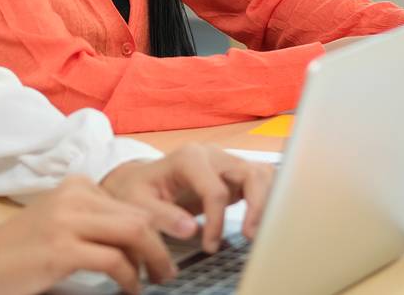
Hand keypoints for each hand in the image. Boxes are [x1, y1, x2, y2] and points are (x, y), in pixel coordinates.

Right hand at [0, 175, 174, 294]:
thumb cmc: (18, 252)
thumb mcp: (60, 224)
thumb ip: (94, 223)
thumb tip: (140, 240)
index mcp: (77, 186)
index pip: (132, 203)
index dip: (156, 228)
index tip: (166, 249)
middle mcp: (75, 196)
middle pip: (140, 215)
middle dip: (163, 243)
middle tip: (170, 269)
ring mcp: (68, 221)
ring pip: (134, 233)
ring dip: (154, 260)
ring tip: (159, 279)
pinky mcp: (61, 249)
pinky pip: (114, 261)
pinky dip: (130, 278)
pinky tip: (130, 290)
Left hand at [101, 144, 272, 254]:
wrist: (138, 179)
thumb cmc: (137, 190)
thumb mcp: (137, 203)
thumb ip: (162, 216)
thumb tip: (191, 231)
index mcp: (189, 158)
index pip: (216, 190)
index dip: (216, 222)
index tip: (209, 247)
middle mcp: (212, 155)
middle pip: (250, 174)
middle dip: (256, 207)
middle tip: (250, 236)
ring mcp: (225, 161)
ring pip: (261, 174)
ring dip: (266, 201)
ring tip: (256, 231)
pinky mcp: (233, 173)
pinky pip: (260, 180)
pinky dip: (266, 197)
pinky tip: (260, 219)